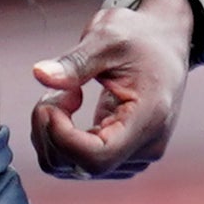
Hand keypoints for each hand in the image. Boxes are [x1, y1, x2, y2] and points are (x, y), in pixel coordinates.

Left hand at [29, 0, 191, 178]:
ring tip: (64, 92)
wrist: (165, 42)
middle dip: (50, 131)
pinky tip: (70, 104)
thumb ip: (74, 61)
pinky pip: (78, 162)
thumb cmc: (140, 36)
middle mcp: (147, 147)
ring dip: (51, 133)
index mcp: (149, 118)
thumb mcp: (108, 37)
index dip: (62, 137)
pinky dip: (60, 136)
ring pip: (72, 167)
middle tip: (53, 90)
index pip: (97, 157)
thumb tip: (38, 74)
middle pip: (80, 166)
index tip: (51, 100)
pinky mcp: (122, 156)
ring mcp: (135, 156)